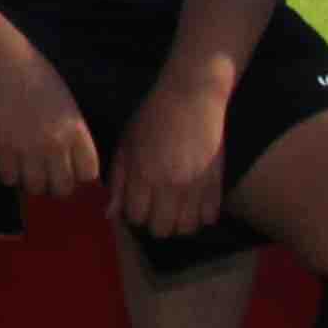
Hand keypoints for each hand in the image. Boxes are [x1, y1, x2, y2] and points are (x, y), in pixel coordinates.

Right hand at [0, 40, 97, 203]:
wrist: (6, 63)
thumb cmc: (40, 79)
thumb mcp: (69, 106)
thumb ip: (74, 135)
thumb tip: (75, 164)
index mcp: (76, 131)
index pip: (88, 174)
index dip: (80, 177)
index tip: (71, 172)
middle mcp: (56, 144)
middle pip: (63, 188)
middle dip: (56, 186)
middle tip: (47, 177)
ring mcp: (29, 147)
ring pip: (35, 188)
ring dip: (32, 184)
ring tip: (27, 172)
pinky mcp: (3, 146)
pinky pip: (9, 179)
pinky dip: (9, 175)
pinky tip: (9, 163)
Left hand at [110, 73, 230, 237]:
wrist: (192, 97)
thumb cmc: (152, 118)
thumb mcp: (126, 144)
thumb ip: (118, 180)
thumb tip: (111, 214)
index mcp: (144, 174)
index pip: (136, 217)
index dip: (134, 213)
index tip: (137, 202)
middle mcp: (170, 185)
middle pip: (161, 229)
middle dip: (154, 222)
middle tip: (155, 207)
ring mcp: (197, 186)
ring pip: (187, 228)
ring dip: (178, 222)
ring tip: (174, 208)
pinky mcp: (217, 182)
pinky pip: (210, 217)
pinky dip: (201, 216)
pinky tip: (193, 203)